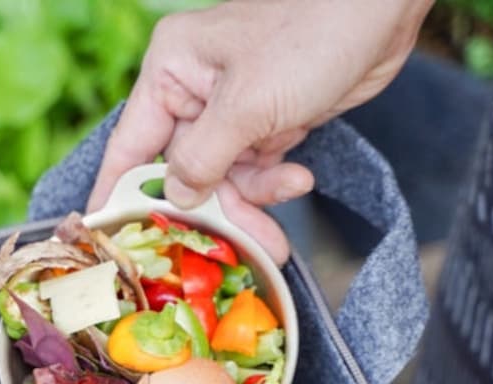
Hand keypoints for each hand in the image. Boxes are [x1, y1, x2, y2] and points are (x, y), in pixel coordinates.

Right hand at [89, 0, 433, 263]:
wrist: (382, 11)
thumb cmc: (311, 36)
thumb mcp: (248, 104)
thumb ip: (202, 158)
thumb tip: (174, 197)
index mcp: (171, 70)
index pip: (131, 145)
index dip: (118, 194)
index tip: (109, 239)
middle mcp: (193, 89)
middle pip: (181, 173)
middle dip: (209, 212)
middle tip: (229, 251)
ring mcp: (232, 107)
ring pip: (222, 179)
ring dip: (250, 205)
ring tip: (280, 224)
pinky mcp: (267, 121)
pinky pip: (255, 170)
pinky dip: (274, 185)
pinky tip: (300, 179)